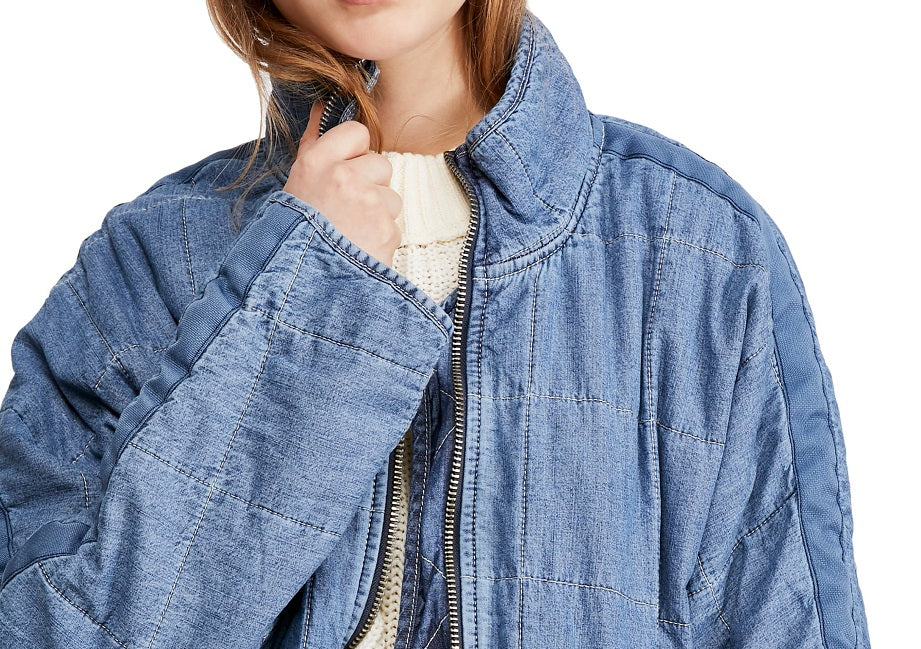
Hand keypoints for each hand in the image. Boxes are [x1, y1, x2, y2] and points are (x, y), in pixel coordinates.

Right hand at [283, 100, 402, 267]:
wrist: (299, 281)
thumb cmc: (295, 231)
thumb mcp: (296, 183)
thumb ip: (314, 145)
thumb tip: (322, 107)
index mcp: (317, 161)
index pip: (358, 131)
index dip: (355, 152)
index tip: (344, 171)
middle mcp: (344, 177)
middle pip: (381, 164)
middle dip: (370, 185)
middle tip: (345, 211)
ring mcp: (368, 204)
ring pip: (391, 196)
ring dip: (378, 214)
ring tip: (351, 232)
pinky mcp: (386, 231)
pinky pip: (394, 225)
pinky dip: (381, 238)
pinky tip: (359, 248)